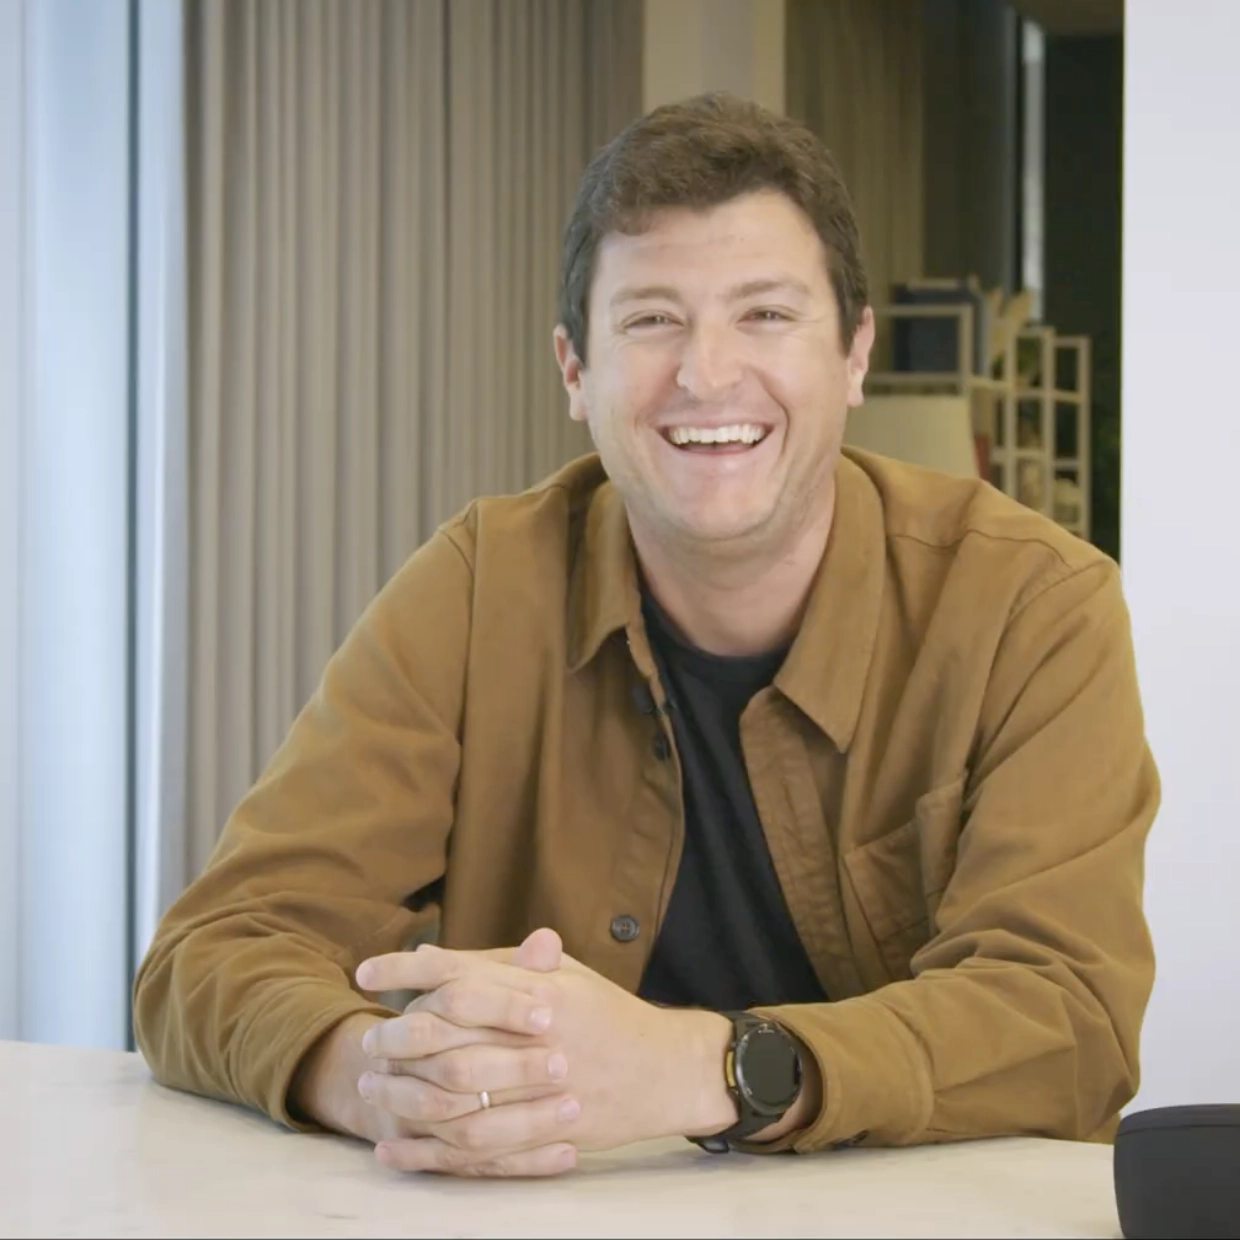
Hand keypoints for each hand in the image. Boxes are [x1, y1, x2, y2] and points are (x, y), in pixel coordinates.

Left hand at [355, 930, 739, 1176]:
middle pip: (448, 1035)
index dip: (408, 971)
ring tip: (372, 1090)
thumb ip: (506, 965)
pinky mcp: (543, 1133)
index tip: (365, 971)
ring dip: (404, 1095)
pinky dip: (427, 1152)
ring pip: (453, 1096)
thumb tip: (436, 957)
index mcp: (539, 990)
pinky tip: (393, 1149)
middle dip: (397, 1036)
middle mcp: (536, 1035)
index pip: (460, 974)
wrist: (665, 1070)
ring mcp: (540, 1088)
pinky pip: (473, 1148)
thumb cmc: (610, 1015)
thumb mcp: (566, 975)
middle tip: (367, 1039)